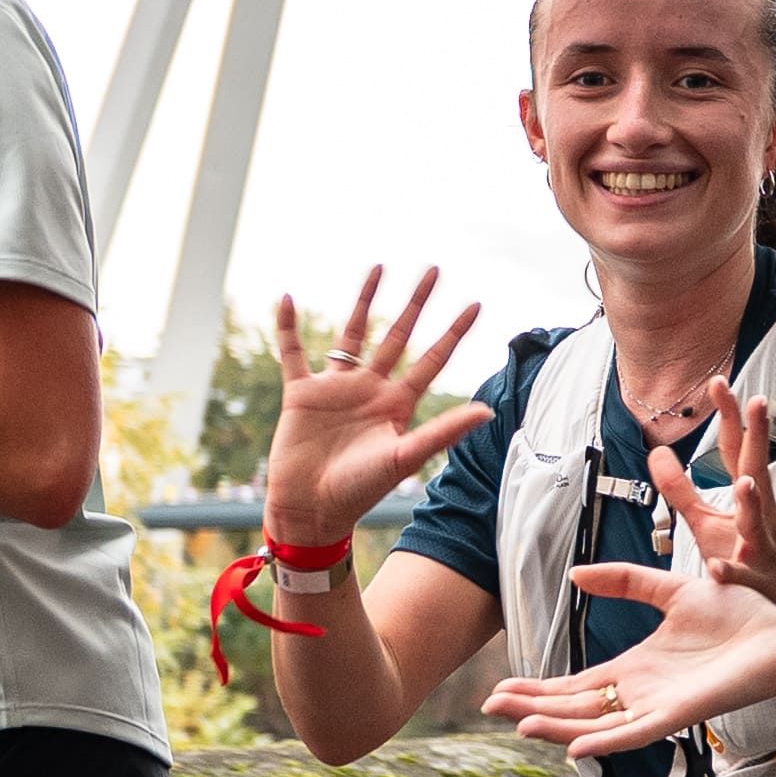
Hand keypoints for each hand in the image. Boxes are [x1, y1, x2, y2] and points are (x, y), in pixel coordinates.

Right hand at [260, 266, 490, 541]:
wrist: (311, 509)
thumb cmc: (359, 490)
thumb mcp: (405, 457)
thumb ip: (443, 431)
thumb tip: (488, 411)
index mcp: (398, 404)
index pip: (432, 359)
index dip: (453, 333)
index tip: (475, 304)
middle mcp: (371, 389)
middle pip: (398, 335)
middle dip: (416, 304)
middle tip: (434, 270)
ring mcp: (337, 388)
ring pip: (352, 333)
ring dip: (364, 301)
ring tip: (379, 267)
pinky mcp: (302, 393)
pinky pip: (292, 352)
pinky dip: (288, 328)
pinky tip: (287, 300)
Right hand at [481, 443, 775, 756]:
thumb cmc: (739, 615)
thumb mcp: (671, 590)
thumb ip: (626, 582)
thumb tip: (576, 575)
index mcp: (637, 668)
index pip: (576, 685)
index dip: (538, 688)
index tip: (500, 689)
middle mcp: (642, 693)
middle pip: (576, 708)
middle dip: (533, 708)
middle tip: (491, 706)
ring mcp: (660, 706)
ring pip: (597, 725)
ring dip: (558, 727)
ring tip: (520, 725)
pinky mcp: (683, 714)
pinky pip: (637, 733)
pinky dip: (606, 740)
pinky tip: (575, 747)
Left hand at [665, 384, 775, 593]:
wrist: (774, 609)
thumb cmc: (745, 561)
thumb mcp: (707, 521)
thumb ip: (681, 488)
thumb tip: (657, 454)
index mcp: (750, 499)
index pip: (738, 451)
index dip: (731, 417)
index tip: (720, 384)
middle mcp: (760, 517)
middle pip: (758, 470)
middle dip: (758, 437)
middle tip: (757, 403)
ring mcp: (760, 548)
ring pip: (757, 522)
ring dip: (752, 502)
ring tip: (744, 483)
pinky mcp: (753, 582)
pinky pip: (740, 574)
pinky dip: (730, 570)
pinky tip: (717, 566)